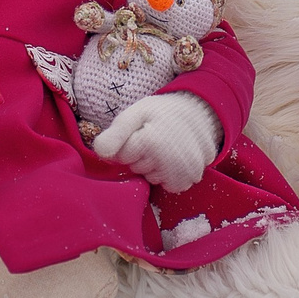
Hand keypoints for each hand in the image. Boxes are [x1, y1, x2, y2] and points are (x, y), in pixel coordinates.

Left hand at [92, 92, 221, 193]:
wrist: (198, 112)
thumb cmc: (162, 112)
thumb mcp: (135, 114)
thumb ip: (115, 133)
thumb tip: (99, 153)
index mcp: (150, 142)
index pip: (121, 157)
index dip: (128, 144)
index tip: (141, 131)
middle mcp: (168, 160)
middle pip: (137, 169)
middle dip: (141, 156)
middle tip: (155, 137)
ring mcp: (182, 171)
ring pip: (152, 179)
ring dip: (156, 167)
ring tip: (166, 147)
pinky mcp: (191, 178)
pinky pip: (170, 186)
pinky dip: (169, 176)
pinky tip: (174, 159)